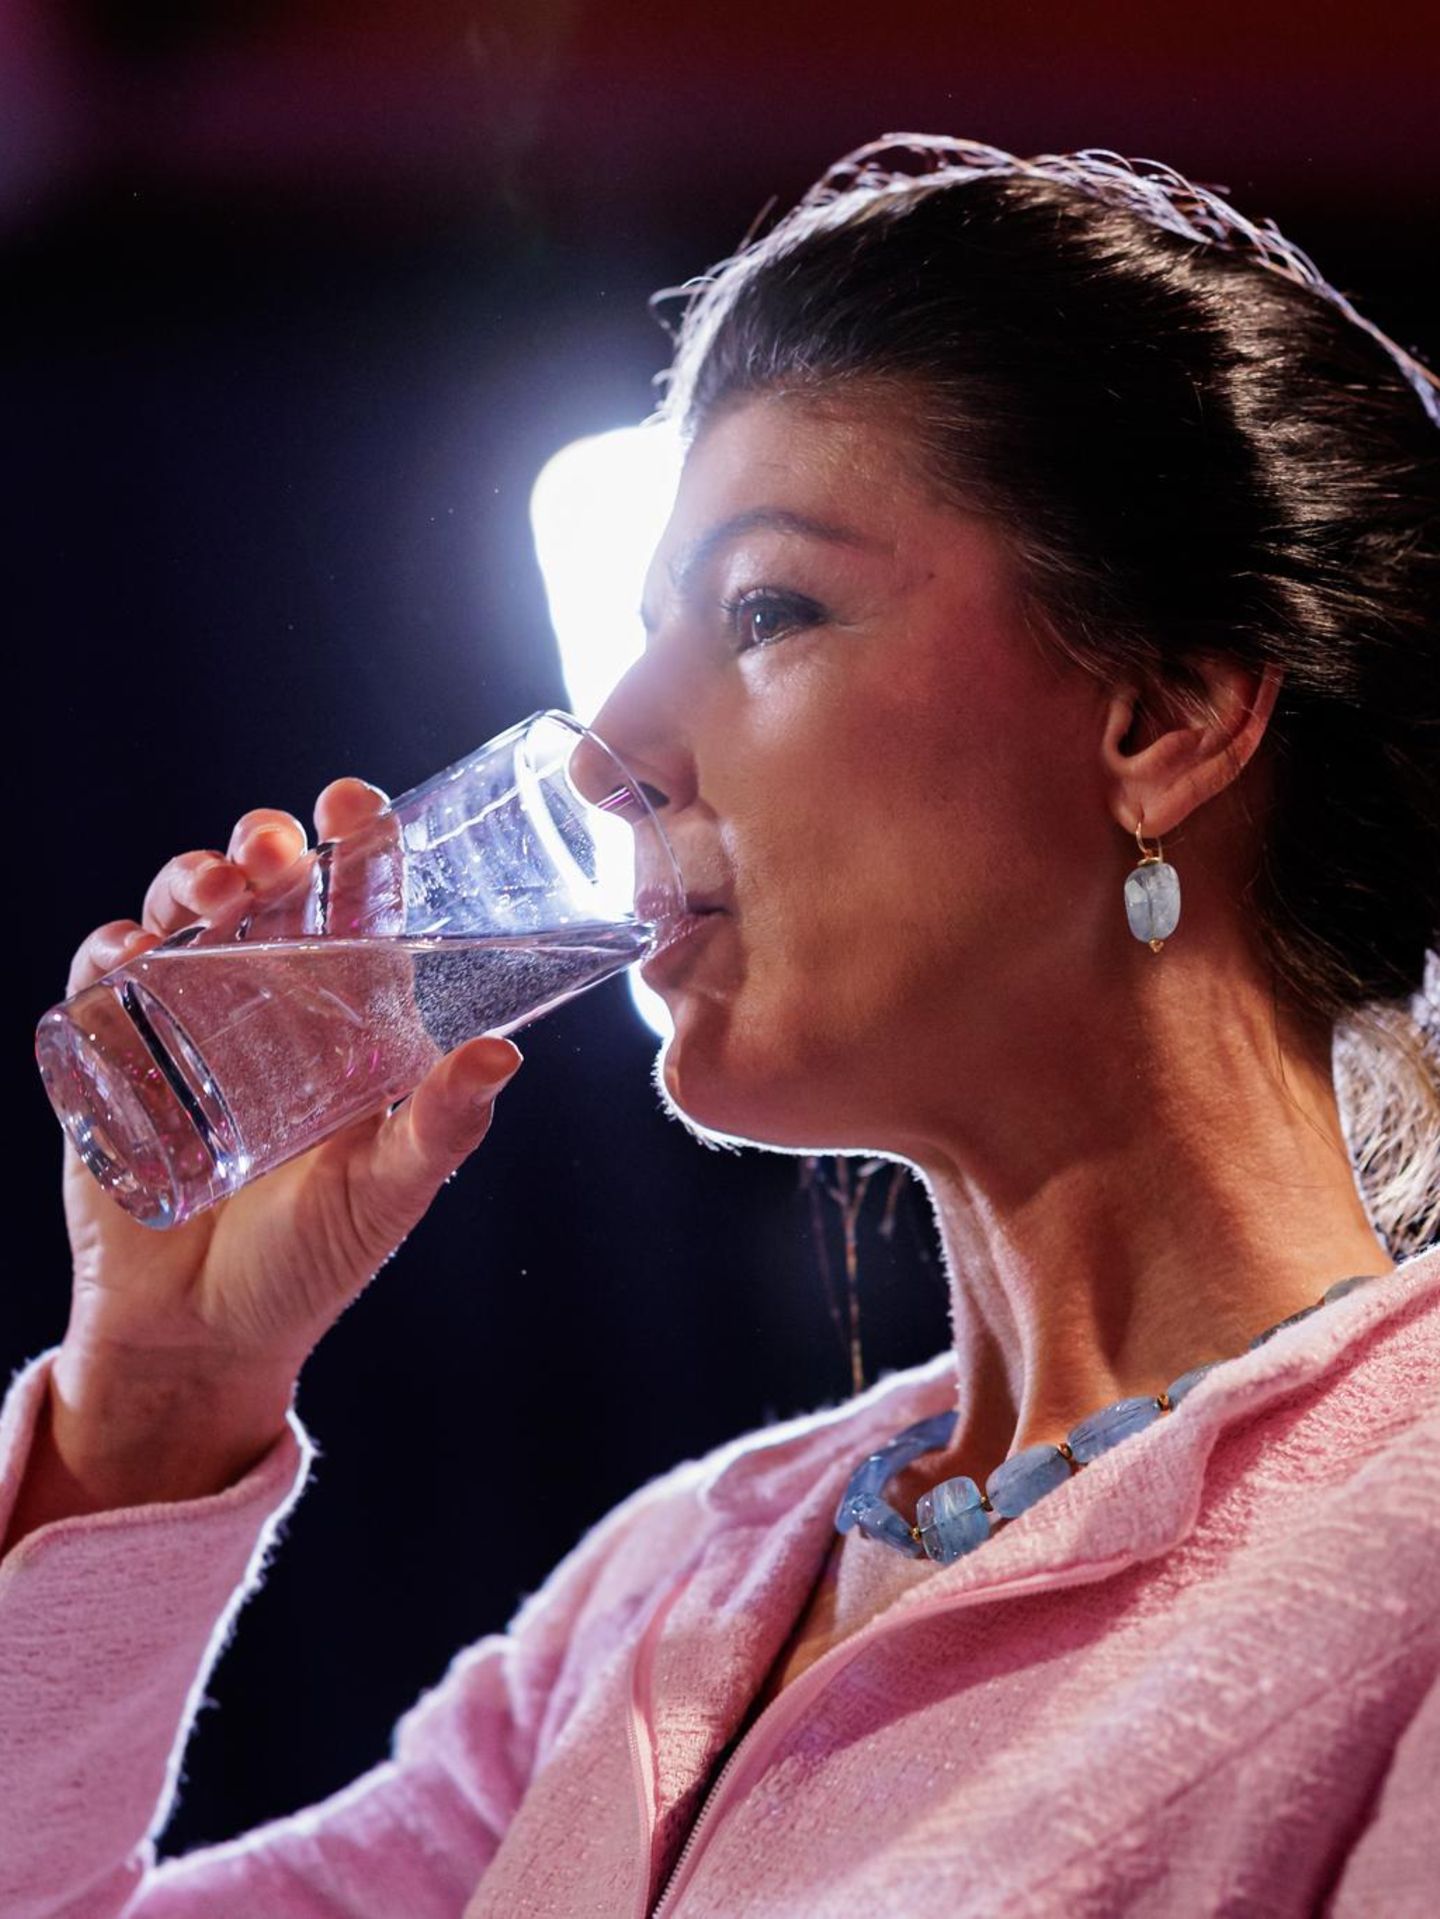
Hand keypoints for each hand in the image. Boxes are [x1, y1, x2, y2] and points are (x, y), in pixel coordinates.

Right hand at [49, 778, 522, 1483]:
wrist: (201, 1335)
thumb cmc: (312, 1261)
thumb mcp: (387, 1193)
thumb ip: (441, 1129)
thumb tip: (501, 1056)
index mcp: (349, 1016)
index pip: (356, 907)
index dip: (356, 845)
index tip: (353, 805)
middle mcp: (272, 1001)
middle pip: (266, 890)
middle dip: (264, 848)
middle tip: (273, 850)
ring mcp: (189, 1020)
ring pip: (184, 915)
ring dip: (190, 880)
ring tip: (214, 892)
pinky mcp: (116, 1055)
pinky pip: (105, 980)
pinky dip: (112, 950)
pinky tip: (131, 952)